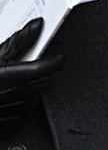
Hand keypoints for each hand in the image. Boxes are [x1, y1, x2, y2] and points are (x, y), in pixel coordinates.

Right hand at [0, 18, 62, 134]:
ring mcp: (19, 110)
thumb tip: (37, 25)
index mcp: (19, 75)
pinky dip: (21, 103)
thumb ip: (20, 40)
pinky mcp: (15, 123)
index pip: (53, 65)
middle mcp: (22, 94)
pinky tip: (7, 97)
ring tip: (9, 83)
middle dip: (37, 72)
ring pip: (36, 94)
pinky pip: (27, 111)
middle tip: (23, 67)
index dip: (57, 58)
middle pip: (44, 79)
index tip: (58, 55)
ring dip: (29, 87)